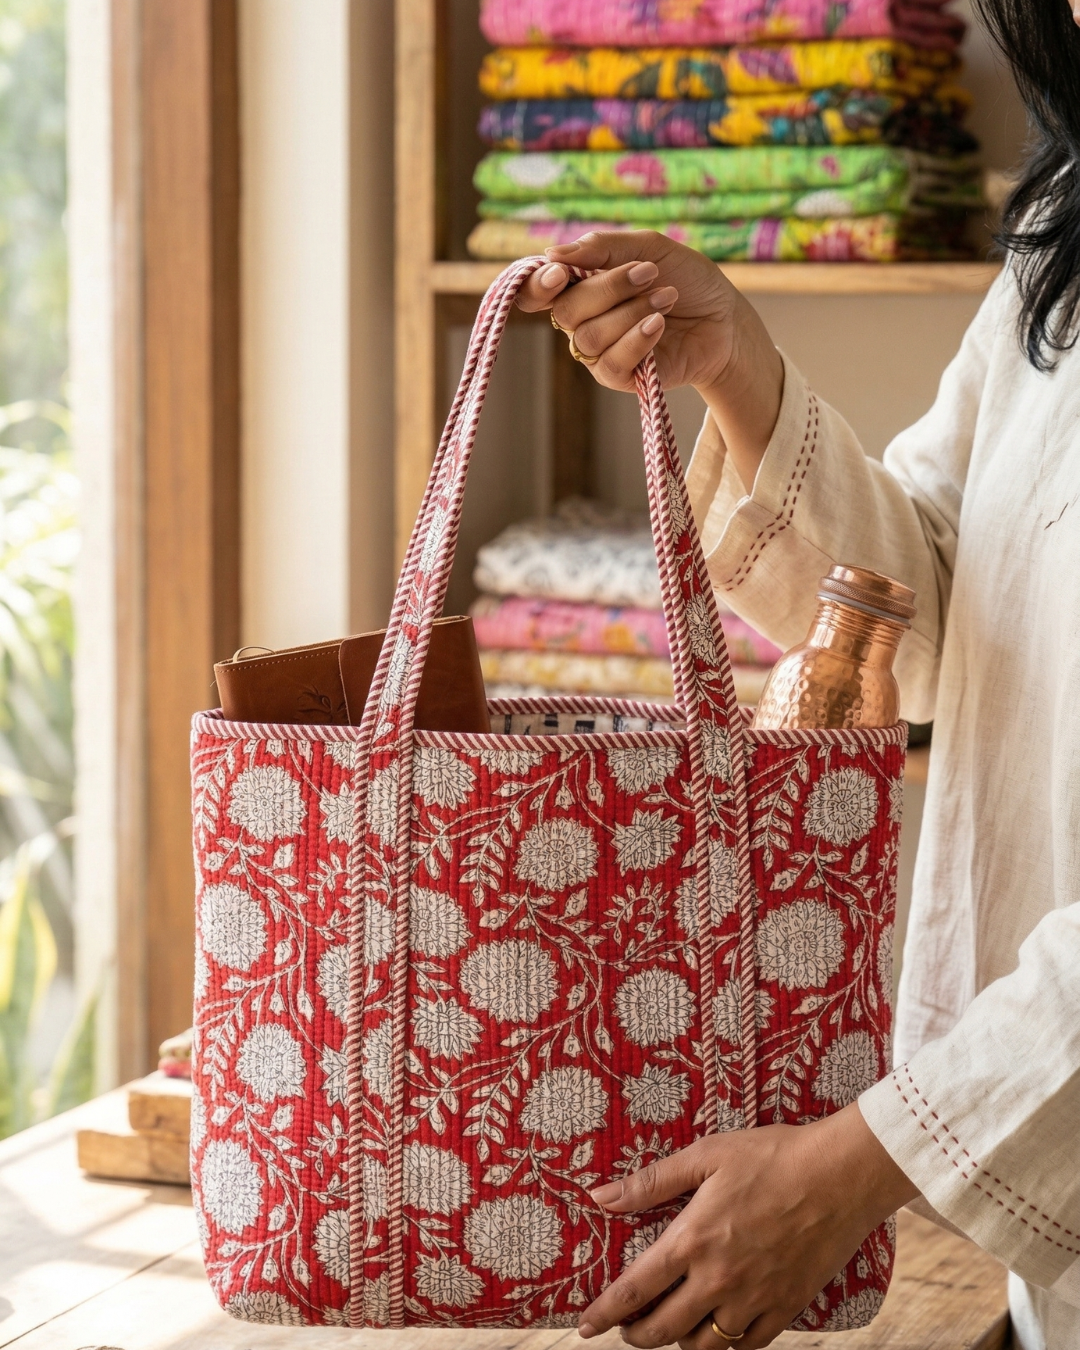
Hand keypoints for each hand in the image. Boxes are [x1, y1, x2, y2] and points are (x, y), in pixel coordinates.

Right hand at [515, 230, 784, 489]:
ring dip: (631, 312)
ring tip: (667, 299)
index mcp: (583, 286)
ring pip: (589, 337)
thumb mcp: (649, 249)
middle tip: (649, 274)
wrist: (725, 319)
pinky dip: (636, 339)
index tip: (560, 272)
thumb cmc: (688, 280)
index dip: (538, 285)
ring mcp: (600, 351)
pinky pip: (610, 362)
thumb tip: (552, 253)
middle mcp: (585, 320)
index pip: (538, 292)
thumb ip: (603, 248)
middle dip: (609, 288)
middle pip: (567, 311)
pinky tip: (660, 324)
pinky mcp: (620, 377)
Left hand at [578, 1102, 917, 1349]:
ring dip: (678, 1343)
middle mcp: (718, 1279)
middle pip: (663, 1329)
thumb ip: (651, 1182)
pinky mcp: (786, 1309)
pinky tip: (716, 1334)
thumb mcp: (705, 1156)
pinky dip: (724, 1348)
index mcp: (693, 1240)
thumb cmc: (771, 1156)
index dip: (605, 1312)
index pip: (635, 1290)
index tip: (584, 1326)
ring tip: (669, 1329)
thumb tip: (601, 1197)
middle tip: (626, 1328)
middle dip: (636, 1335)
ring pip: (703, 1346)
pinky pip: (746, 1348)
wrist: (839, 1176)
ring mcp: (753, 1300)